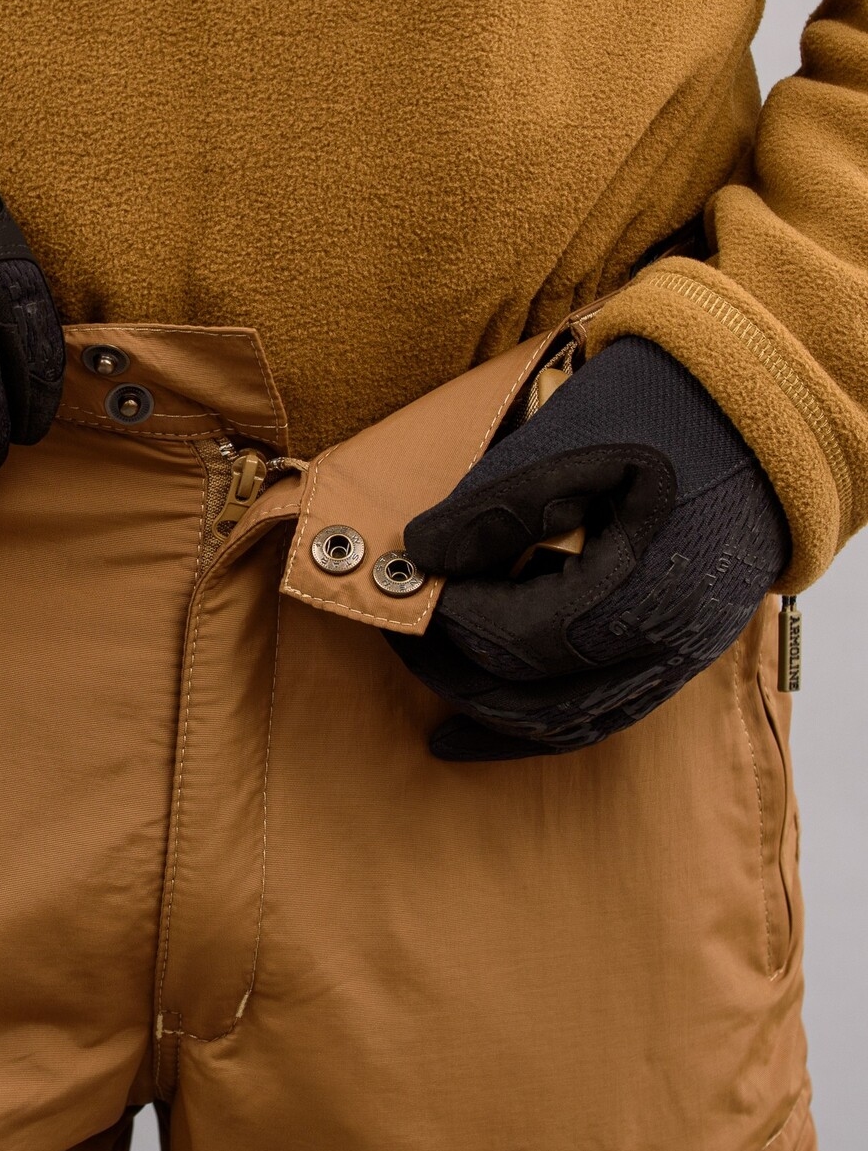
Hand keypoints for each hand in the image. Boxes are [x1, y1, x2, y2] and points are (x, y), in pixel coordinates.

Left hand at [387, 337, 789, 759]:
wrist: (750, 415)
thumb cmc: (653, 416)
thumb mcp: (563, 447)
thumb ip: (488, 512)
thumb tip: (416, 558)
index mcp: (629, 590)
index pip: (505, 637)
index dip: (445, 617)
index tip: (408, 586)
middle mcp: (658, 643)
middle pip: (525, 691)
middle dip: (449, 666)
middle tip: (401, 632)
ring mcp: (674, 658)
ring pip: (563, 724)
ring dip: (487, 715)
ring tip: (428, 699)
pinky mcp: (677, 658)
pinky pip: (600, 719)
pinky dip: (535, 731)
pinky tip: (480, 735)